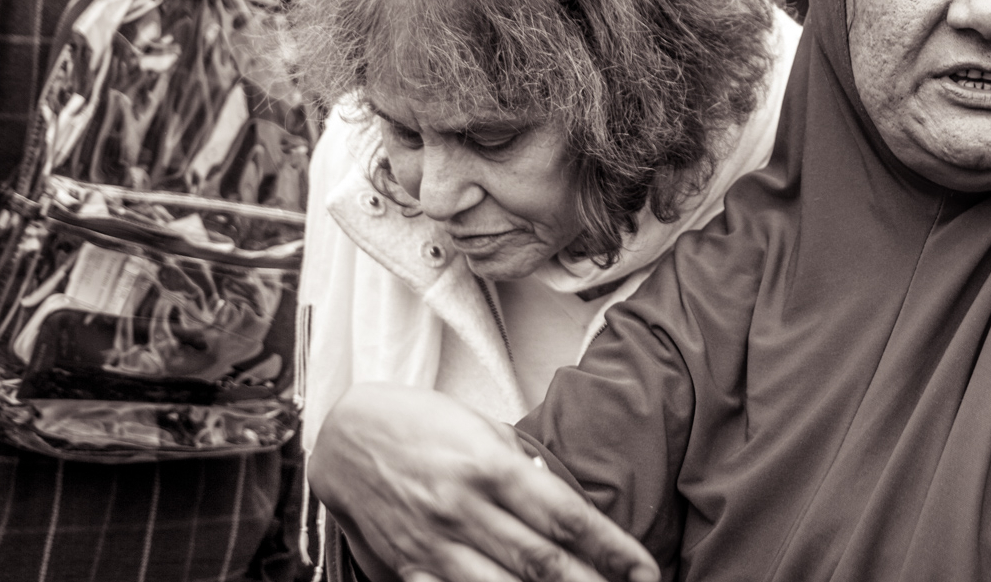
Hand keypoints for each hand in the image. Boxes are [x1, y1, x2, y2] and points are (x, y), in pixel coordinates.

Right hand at [309, 383, 659, 581]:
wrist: (344, 435)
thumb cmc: (423, 424)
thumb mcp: (482, 427)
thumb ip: (525, 468)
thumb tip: (567, 504)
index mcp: (491, 465)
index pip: (566, 516)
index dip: (612, 549)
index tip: (645, 570)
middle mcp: (465, 507)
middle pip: (542, 562)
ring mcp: (434, 543)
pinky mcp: (407, 567)